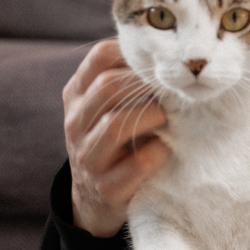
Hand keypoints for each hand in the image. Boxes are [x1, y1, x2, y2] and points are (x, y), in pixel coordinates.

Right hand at [62, 39, 168, 236]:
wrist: (96, 199)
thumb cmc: (116, 140)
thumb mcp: (110, 107)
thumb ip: (128, 80)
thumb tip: (173, 50)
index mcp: (77, 95)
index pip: (100, 56)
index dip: (135, 54)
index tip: (160, 63)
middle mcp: (76, 122)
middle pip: (108, 87)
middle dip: (146, 86)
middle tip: (171, 92)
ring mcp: (87, 156)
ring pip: (116, 124)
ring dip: (152, 117)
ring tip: (168, 119)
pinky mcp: (106, 187)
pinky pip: (138, 163)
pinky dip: (159, 153)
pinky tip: (166, 149)